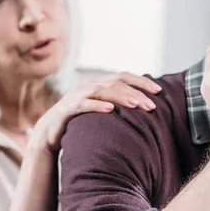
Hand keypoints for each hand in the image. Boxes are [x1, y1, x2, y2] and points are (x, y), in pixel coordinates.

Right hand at [30, 72, 161, 152]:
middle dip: (136, 92)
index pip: (124, 76)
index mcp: (99, 84)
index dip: (141, 81)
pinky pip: (83, 104)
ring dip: (121, 97)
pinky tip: (110, 110)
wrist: (50, 134)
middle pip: (116, 83)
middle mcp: (89, 85)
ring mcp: (77, 95)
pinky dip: (97, 106)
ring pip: (102, 91)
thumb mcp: (103, 112)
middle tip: (152, 105)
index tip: (159, 91)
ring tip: (136, 105)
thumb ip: (120, 106)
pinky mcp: (67, 108)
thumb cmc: (82, 123)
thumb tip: (146, 108)